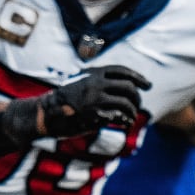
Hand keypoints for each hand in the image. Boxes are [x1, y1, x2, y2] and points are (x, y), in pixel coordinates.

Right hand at [4, 65, 150, 143]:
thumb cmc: (66, 100)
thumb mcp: (81, 82)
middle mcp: (95, 84)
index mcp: (92, 73)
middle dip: (137, 97)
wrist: (46, 113)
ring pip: (126, 103)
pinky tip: (125, 123)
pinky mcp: (94, 115)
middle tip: (137, 104)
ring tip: (131, 116)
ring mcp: (94, 99)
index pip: (122, 71)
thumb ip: (100, 81)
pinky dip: (126, 120)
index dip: (138, 78)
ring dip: (133, 111)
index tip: (147, 85)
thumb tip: (128, 86)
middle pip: (128, 87)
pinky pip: (119, 117)